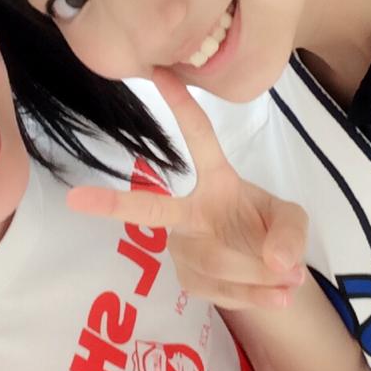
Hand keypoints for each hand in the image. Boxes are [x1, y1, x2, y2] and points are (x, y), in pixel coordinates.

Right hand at [67, 69, 306, 309]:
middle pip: (153, 210)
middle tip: (77, 200)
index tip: (157, 74)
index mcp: (217, 181)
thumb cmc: (271, 230)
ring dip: (260, 274)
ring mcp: (184, 250)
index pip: (198, 139)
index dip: (181, 108)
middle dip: (114, 203)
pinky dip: (257, 296)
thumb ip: (292, 233)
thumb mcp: (293, 220)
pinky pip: (222, 292)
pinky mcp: (188, 282)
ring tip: (289, 279)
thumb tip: (277, 263)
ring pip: (216, 261)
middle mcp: (190, 212)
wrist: (269, 274)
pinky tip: (274, 294)